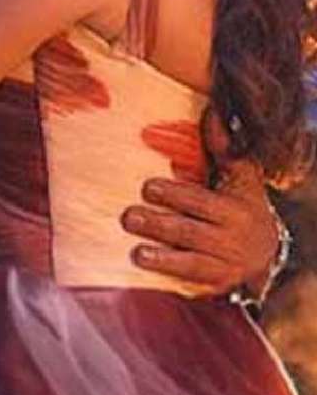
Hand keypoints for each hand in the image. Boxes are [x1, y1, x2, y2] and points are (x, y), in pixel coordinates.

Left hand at [121, 110, 277, 296]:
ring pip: (191, 261)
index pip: (201, 202)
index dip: (175, 195)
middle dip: (159, 225)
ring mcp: (224, 265)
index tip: (147, 187)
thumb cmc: (244, 203)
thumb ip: (223, 147)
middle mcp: (231, 238)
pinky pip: (191, 281)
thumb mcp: (241, 174)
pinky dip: (169, 277)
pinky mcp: (216, 285)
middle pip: (191, 232)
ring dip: (161, 258)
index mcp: (234, 208)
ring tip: (136, 252)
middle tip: (127, 216)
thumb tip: (212, 110)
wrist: (267, 252)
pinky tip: (148, 271)